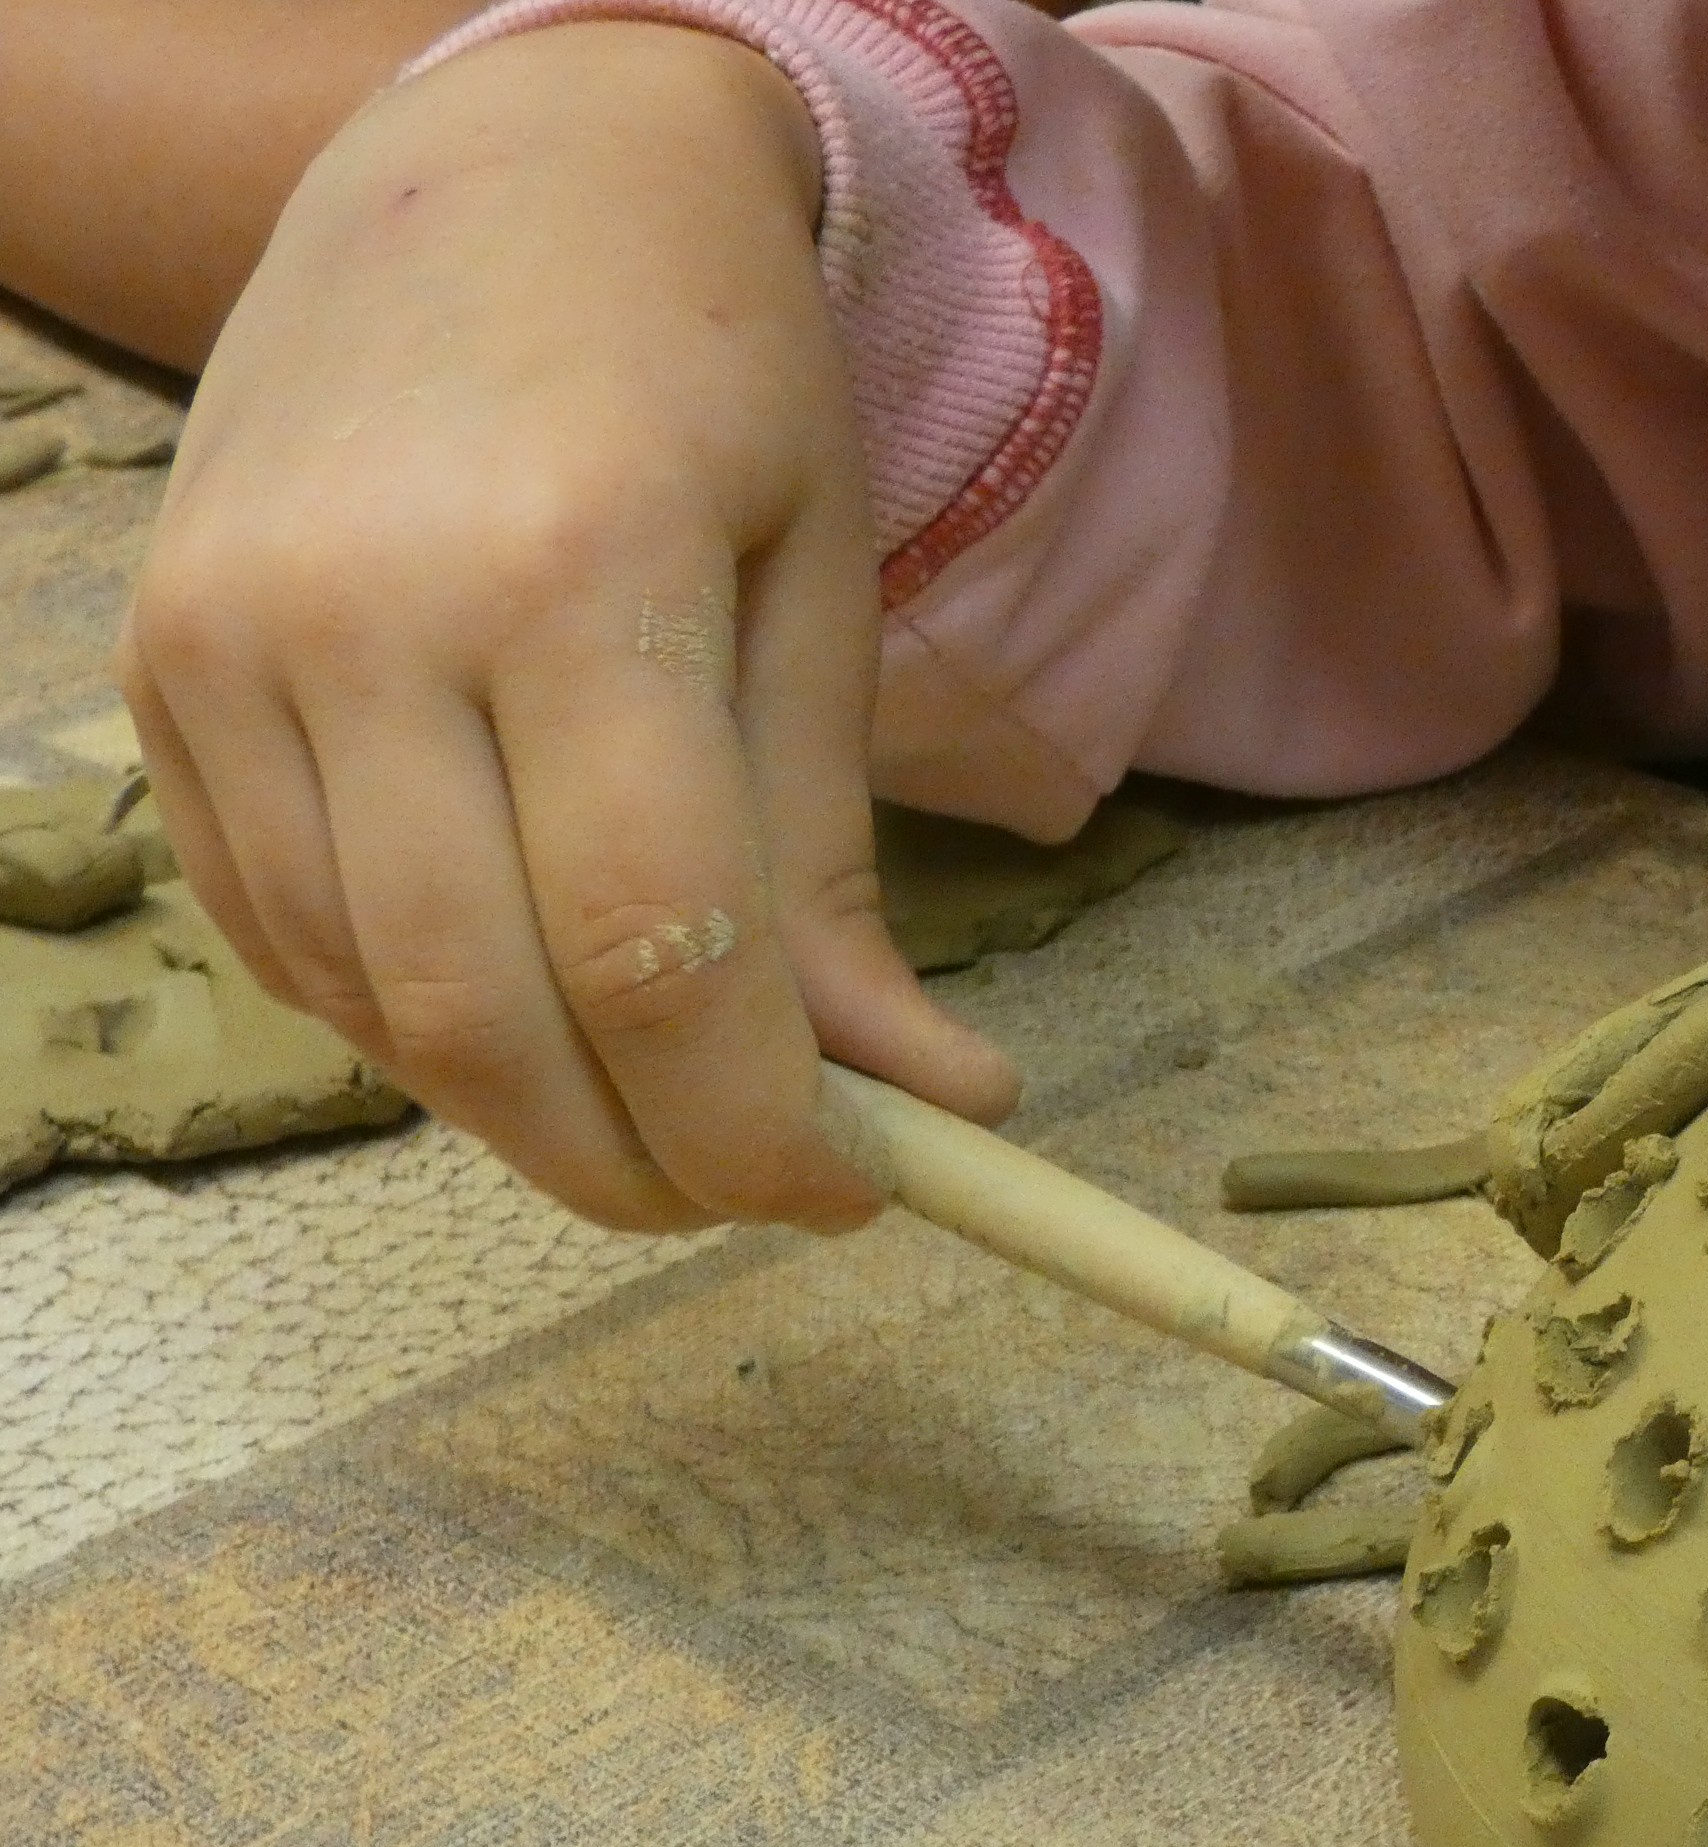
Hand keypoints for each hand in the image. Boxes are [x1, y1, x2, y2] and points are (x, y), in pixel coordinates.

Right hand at [119, 22, 1018, 1233]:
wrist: (501, 168)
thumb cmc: (710, 370)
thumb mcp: (822, 595)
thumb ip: (834, 870)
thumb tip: (921, 1103)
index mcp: (573, 569)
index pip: (657, 952)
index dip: (759, 1127)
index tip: (860, 1186)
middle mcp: (361, 614)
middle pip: (488, 1017)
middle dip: (641, 1162)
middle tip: (760, 1182)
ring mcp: (224, 646)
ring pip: (372, 1005)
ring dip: (530, 1111)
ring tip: (664, 1096)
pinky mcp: (156, 673)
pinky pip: (285, 938)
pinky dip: (418, 1024)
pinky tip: (531, 999)